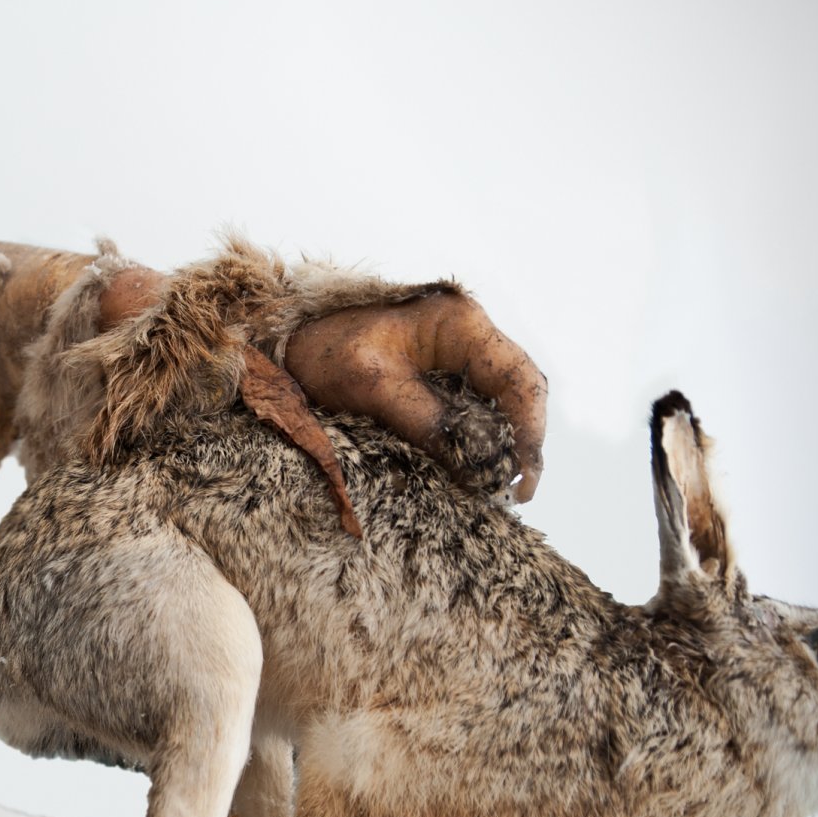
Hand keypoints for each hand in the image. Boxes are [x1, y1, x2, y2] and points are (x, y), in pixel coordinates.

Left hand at [284, 291, 548, 501]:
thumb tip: (472, 465)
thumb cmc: (324, 351)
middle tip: (512, 492)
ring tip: (494, 490)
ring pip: (499, 406)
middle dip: (520, 443)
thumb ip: (423, 419)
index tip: (521, 476)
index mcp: (459, 323)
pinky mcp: (439, 382)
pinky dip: (475, 444)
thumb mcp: (371, 385)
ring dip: (500, 447)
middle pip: (517, 393)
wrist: (288, 344)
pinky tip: (469, 474)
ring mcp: (455, 360)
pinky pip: (471, 414)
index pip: (518, 377)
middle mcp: (468, 338)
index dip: (529, 429)